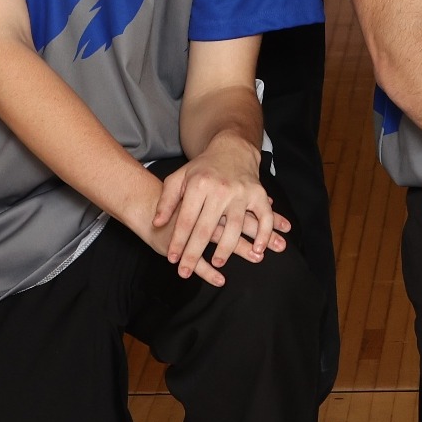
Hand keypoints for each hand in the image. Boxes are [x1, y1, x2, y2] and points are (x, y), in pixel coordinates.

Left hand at [148, 135, 285, 282]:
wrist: (232, 149)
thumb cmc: (202, 168)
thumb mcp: (179, 178)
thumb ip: (166, 200)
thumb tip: (157, 223)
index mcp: (199, 185)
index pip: (186, 219)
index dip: (178, 241)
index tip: (172, 259)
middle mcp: (221, 189)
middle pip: (207, 227)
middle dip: (194, 252)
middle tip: (185, 271)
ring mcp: (242, 192)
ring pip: (235, 226)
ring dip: (226, 248)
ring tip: (217, 263)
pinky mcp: (259, 194)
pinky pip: (264, 217)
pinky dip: (263, 235)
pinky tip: (257, 250)